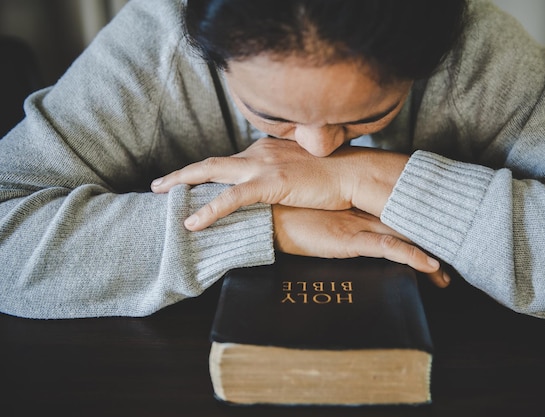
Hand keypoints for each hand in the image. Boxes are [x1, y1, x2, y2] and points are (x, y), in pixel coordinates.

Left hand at [151, 138, 408, 230]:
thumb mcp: (304, 171)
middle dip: (182, 174)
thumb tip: (279, 189)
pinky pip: (231, 198)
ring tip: (161, 195)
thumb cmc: (336, 174)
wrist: (356, 172)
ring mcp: (263, 166)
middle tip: (160, 185)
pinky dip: (209, 210)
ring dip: (182, 184)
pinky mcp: (270, 182)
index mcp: (267, 150)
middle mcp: (259, 152)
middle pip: (212, 163)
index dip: (208, 175)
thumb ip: (285, 175)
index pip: (230, 163)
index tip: (192, 185)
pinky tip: (192, 223)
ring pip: (211, 173)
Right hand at [272, 205, 449, 287]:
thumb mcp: (310, 214)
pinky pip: (388, 248)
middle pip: (405, 226)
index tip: (433, 236)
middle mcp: (361, 212)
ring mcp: (358, 224)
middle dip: (428, 243)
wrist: (264, 214)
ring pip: (403, 238)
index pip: (392, 214)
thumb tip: (328, 224)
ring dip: (428, 257)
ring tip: (445, 278)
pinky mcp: (350, 238)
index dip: (414, 224)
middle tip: (451, 261)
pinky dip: (412, 257)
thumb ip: (324, 216)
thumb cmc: (281, 213)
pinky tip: (431, 267)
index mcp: (354, 205)